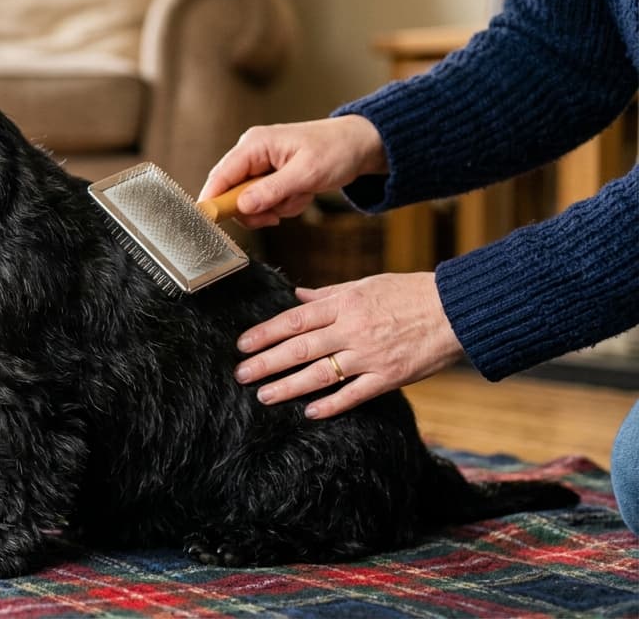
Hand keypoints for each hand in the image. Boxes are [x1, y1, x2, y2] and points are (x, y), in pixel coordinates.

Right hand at [199, 116, 388, 227]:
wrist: (360, 145)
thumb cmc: (336, 150)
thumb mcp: (306, 174)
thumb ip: (271, 191)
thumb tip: (242, 206)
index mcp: (254, 145)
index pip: (220, 176)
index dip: (213, 200)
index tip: (211, 222)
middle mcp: (252, 153)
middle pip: (233, 194)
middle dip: (258, 208)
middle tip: (279, 211)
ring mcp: (260, 166)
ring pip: (251, 202)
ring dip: (276, 207)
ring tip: (300, 194)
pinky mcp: (270, 177)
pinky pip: (267, 202)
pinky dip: (285, 205)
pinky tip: (302, 193)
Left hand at [233, 272, 466, 418]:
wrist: (457, 309)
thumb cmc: (411, 293)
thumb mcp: (367, 285)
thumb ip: (329, 294)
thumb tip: (297, 296)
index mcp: (345, 304)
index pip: (295, 320)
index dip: (265, 333)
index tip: (242, 344)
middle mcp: (352, 330)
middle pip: (300, 348)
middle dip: (266, 362)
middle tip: (240, 375)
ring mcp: (370, 355)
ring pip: (320, 373)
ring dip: (288, 386)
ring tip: (264, 395)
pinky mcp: (390, 376)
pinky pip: (355, 394)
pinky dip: (331, 404)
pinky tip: (309, 412)